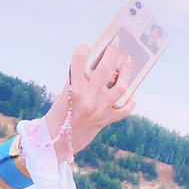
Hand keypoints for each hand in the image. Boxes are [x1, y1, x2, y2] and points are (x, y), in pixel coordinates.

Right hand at [45, 43, 134, 161]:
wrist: (58, 143)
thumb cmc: (59, 116)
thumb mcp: (63, 96)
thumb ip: (76, 82)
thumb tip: (93, 65)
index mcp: (73, 90)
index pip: (78, 62)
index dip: (82, 49)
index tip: (85, 45)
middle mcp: (88, 99)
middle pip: (104, 70)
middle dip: (112, 55)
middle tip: (117, 46)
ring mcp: (100, 110)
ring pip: (120, 87)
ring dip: (126, 74)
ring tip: (127, 65)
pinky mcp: (107, 120)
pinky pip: (125, 109)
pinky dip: (130, 101)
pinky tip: (130, 94)